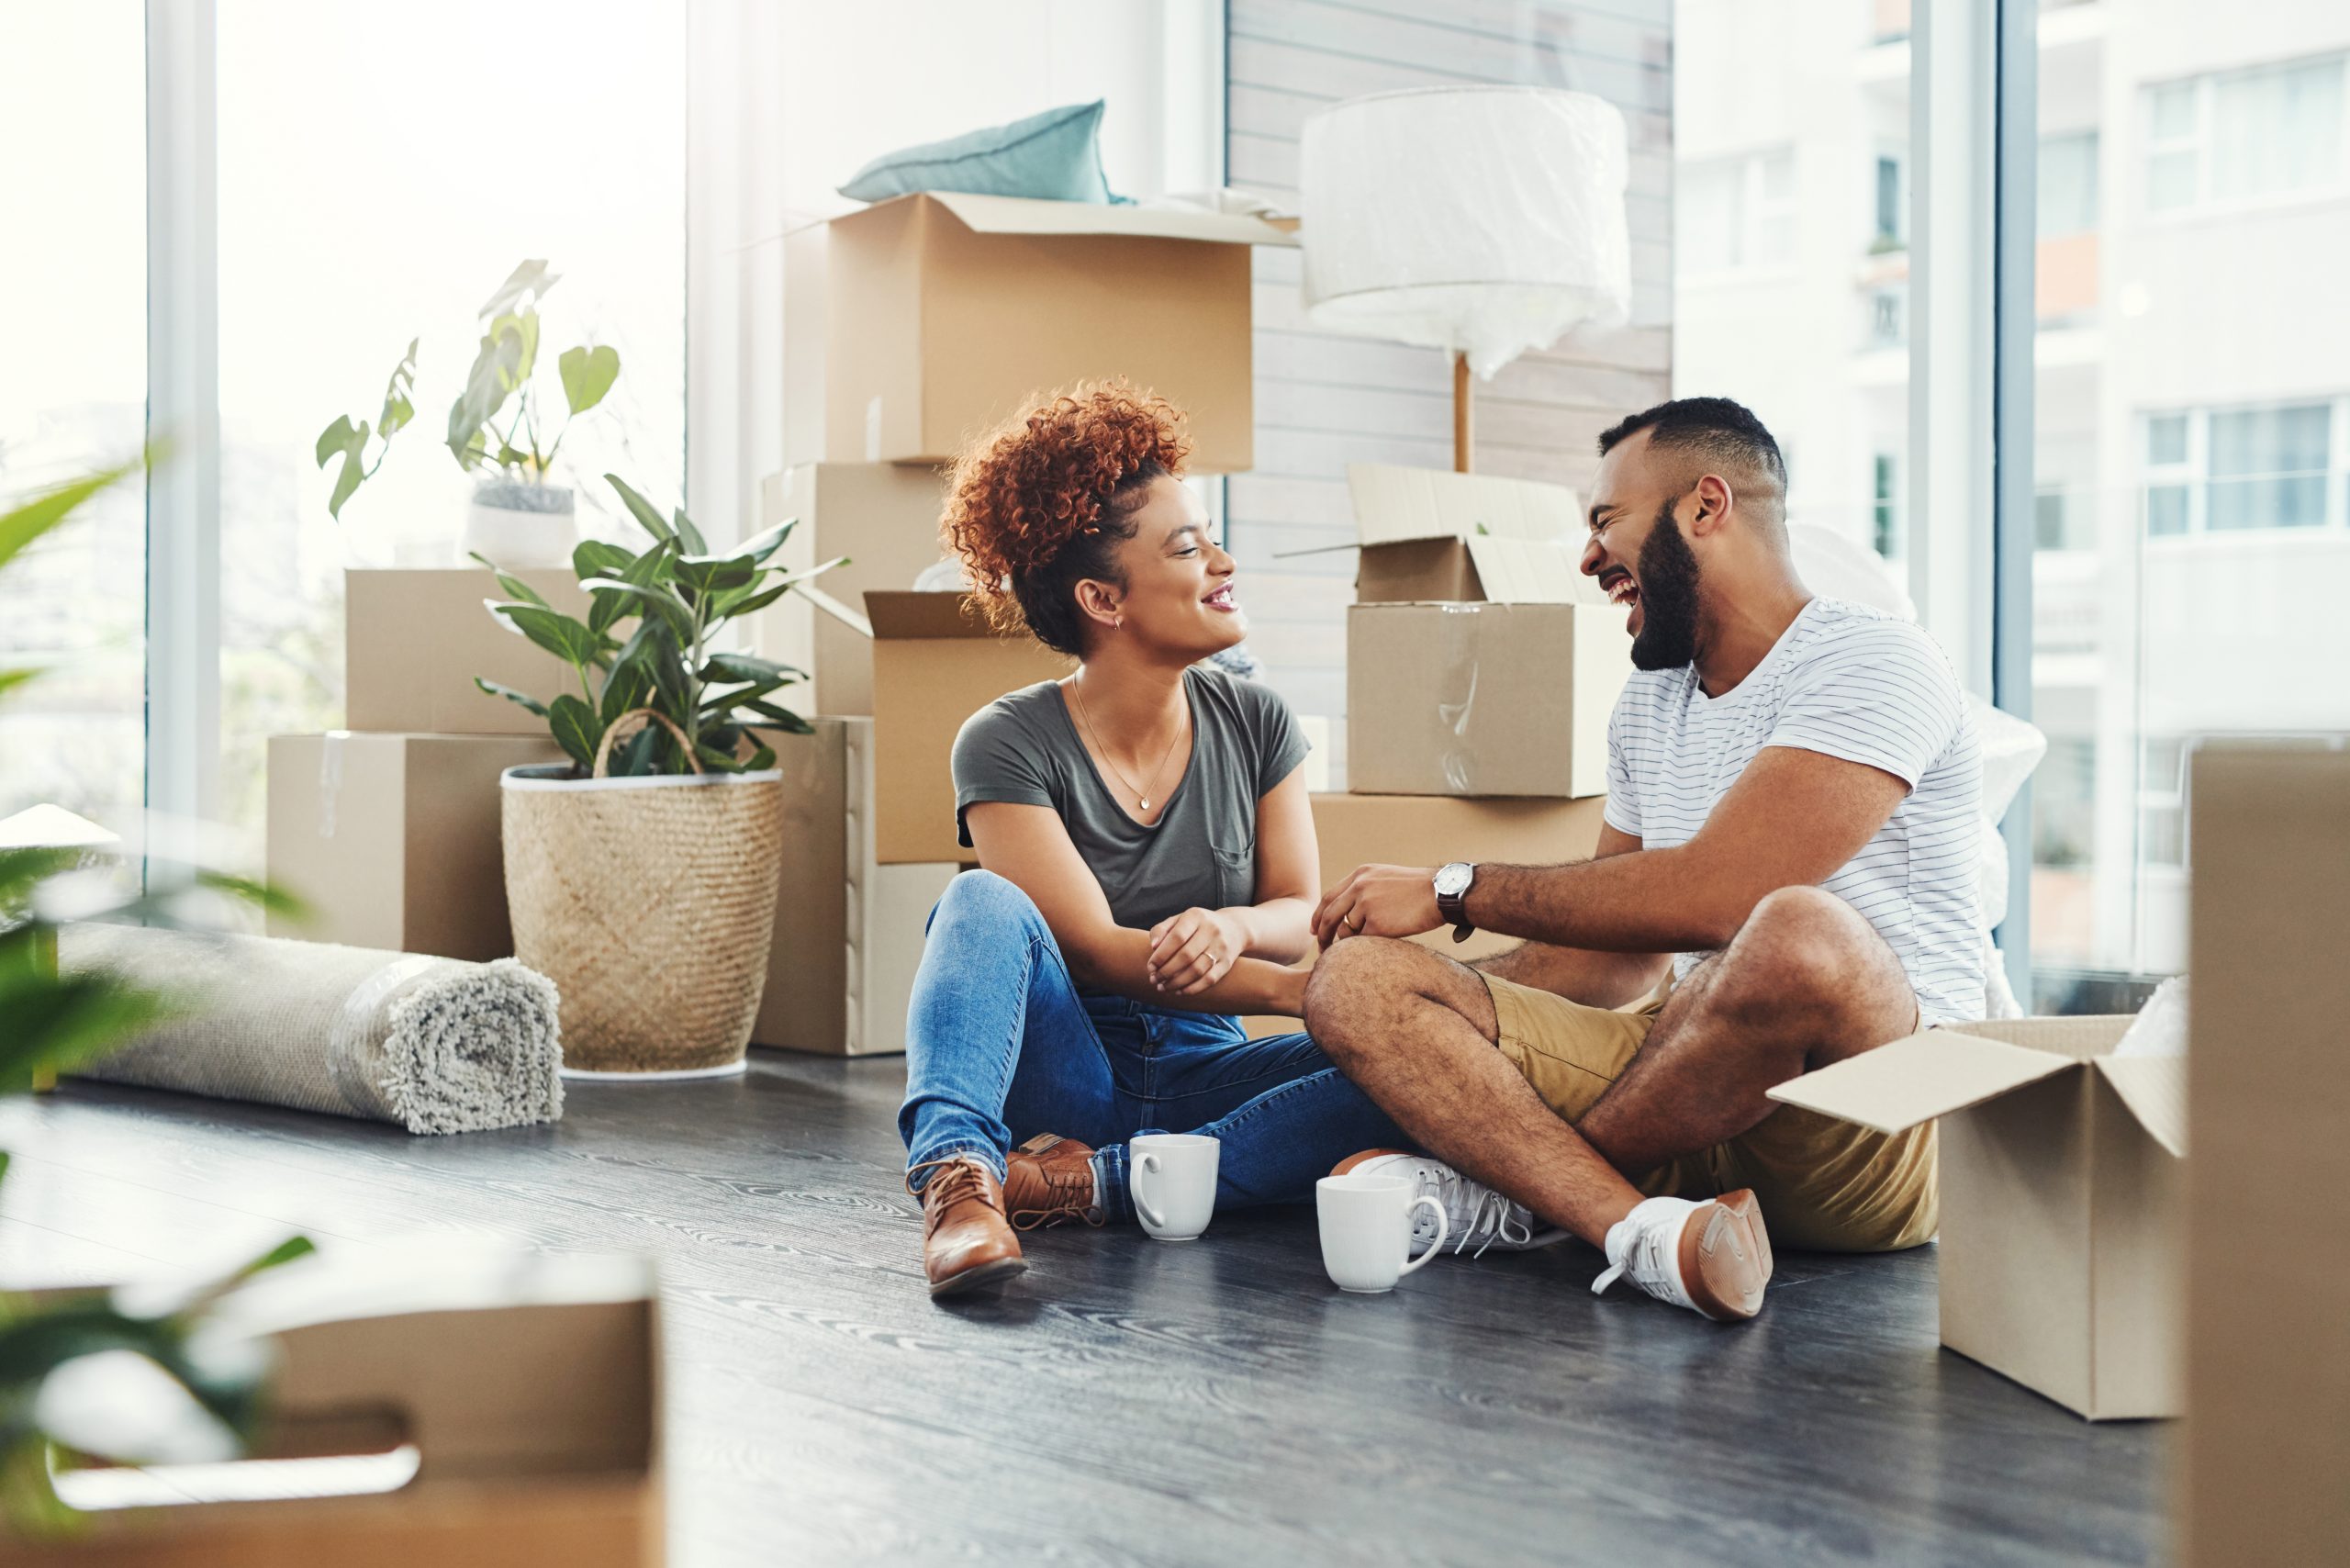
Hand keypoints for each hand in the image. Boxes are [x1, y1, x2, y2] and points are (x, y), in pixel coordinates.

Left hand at [1147, 907, 1247, 994]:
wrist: (1233, 929)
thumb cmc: (1197, 926)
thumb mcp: (1179, 920)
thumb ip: (1162, 930)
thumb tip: (1153, 947)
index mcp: (1196, 916)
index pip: (1177, 937)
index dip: (1161, 955)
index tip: (1150, 966)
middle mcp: (1211, 930)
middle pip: (1186, 956)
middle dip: (1166, 971)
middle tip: (1154, 979)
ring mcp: (1221, 947)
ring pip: (1197, 970)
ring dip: (1177, 982)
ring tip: (1163, 987)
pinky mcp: (1227, 963)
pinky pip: (1209, 980)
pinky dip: (1192, 988)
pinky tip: (1179, 991)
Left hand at [1312, 865, 1441, 948]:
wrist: (1441, 893)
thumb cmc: (1419, 889)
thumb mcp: (1386, 878)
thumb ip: (1365, 890)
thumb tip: (1348, 913)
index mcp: (1361, 875)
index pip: (1330, 897)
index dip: (1319, 915)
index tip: (1314, 929)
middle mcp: (1359, 887)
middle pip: (1329, 915)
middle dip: (1322, 935)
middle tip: (1320, 949)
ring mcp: (1366, 905)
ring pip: (1347, 931)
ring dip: (1350, 942)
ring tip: (1363, 947)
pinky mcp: (1376, 924)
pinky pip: (1363, 941)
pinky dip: (1367, 946)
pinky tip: (1379, 945)